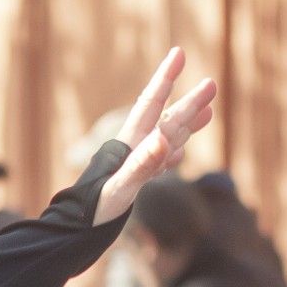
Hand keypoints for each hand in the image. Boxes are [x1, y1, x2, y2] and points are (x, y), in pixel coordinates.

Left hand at [92, 49, 218, 224]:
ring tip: (209, 111)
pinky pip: (158, 164)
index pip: (151, 103)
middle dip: (189, 102)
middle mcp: (133, 150)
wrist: (74, 234)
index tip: (178, 52)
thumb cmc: (93, 212)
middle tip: (212, 84)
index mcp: (129, 145)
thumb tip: (164, 139)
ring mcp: (134, 166)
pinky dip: (173, 155)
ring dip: (187, 124)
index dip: (165, 78)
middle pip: (166, 119)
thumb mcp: (119, 189)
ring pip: (166, 139)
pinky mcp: (132, 184)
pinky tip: (179, 153)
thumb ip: (141, 165)